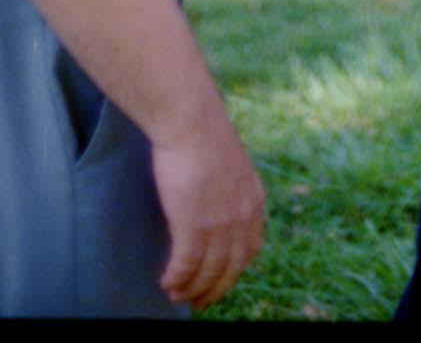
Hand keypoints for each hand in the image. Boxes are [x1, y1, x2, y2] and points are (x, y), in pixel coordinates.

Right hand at [153, 110, 265, 310]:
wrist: (191, 120)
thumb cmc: (203, 133)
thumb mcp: (230, 163)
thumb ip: (230, 187)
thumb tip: (218, 200)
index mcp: (254, 200)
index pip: (250, 250)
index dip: (234, 271)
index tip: (221, 281)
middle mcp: (242, 216)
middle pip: (231, 269)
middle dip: (214, 290)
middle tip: (198, 302)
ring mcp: (219, 223)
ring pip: (207, 273)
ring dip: (190, 290)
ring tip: (176, 295)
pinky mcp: (194, 225)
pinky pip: (185, 266)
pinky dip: (176, 279)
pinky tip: (166, 283)